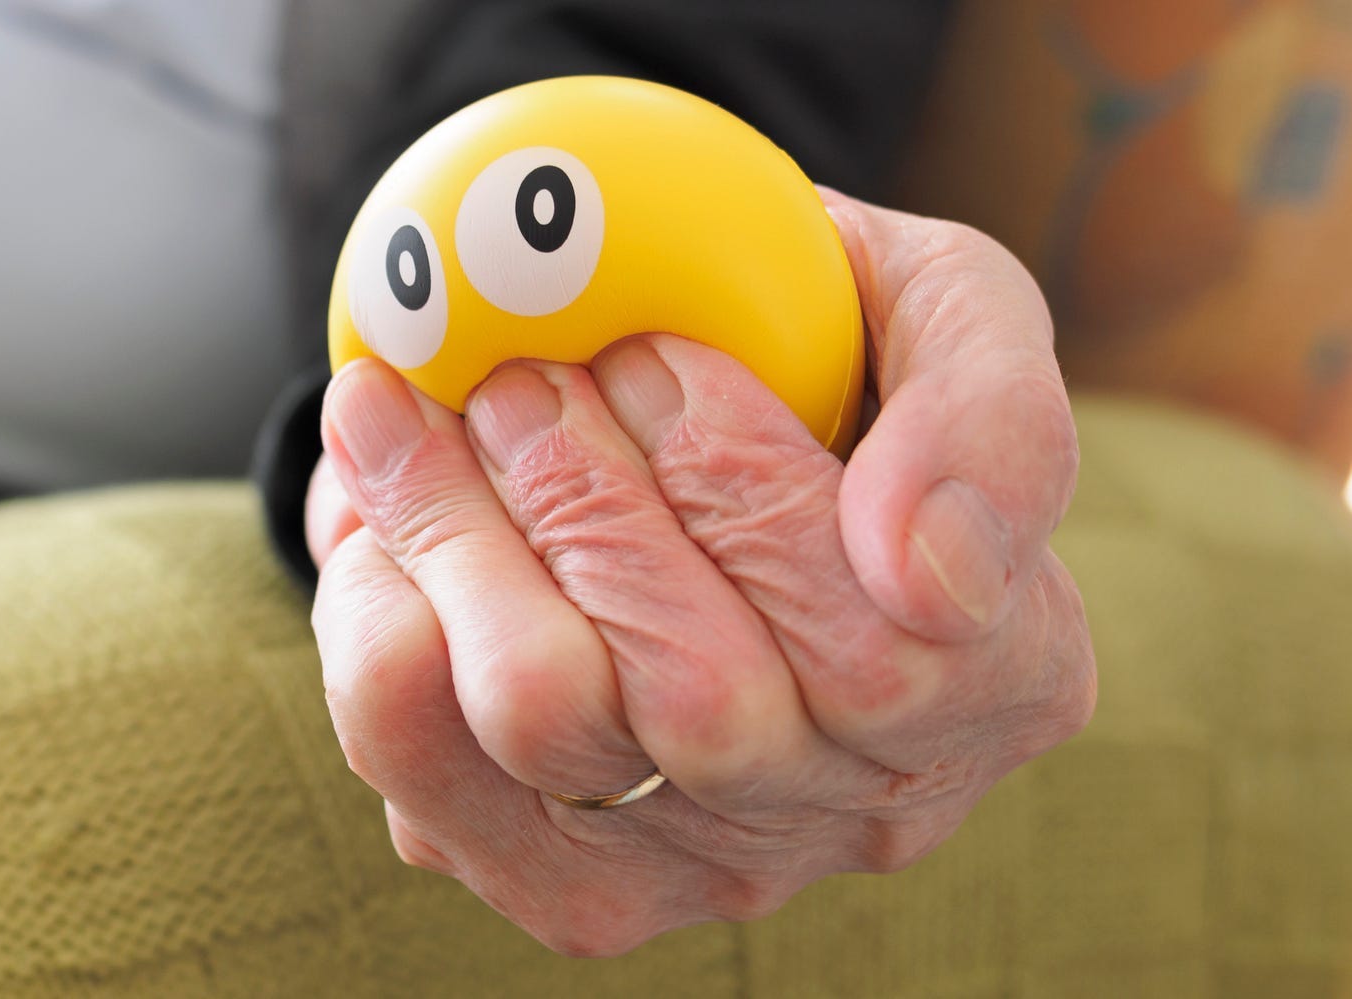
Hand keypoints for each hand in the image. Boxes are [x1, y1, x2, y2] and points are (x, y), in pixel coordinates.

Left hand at [306, 191, 1095, 955]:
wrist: (658, 442)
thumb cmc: (815, 351)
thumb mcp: (939, 310)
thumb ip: (989, 412)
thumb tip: (926, 574)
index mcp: (1004, 682)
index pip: (881, 649)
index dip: (737, 484)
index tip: (653, 349)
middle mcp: (865, 809)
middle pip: (703, 699)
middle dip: (584, 495)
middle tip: (524, 374)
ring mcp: (704, 867)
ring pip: (547, 719)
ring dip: (466, 528)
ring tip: (442, 415)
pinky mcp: (549, 873)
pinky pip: (412, 748)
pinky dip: (379, 592)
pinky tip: (395, 514)